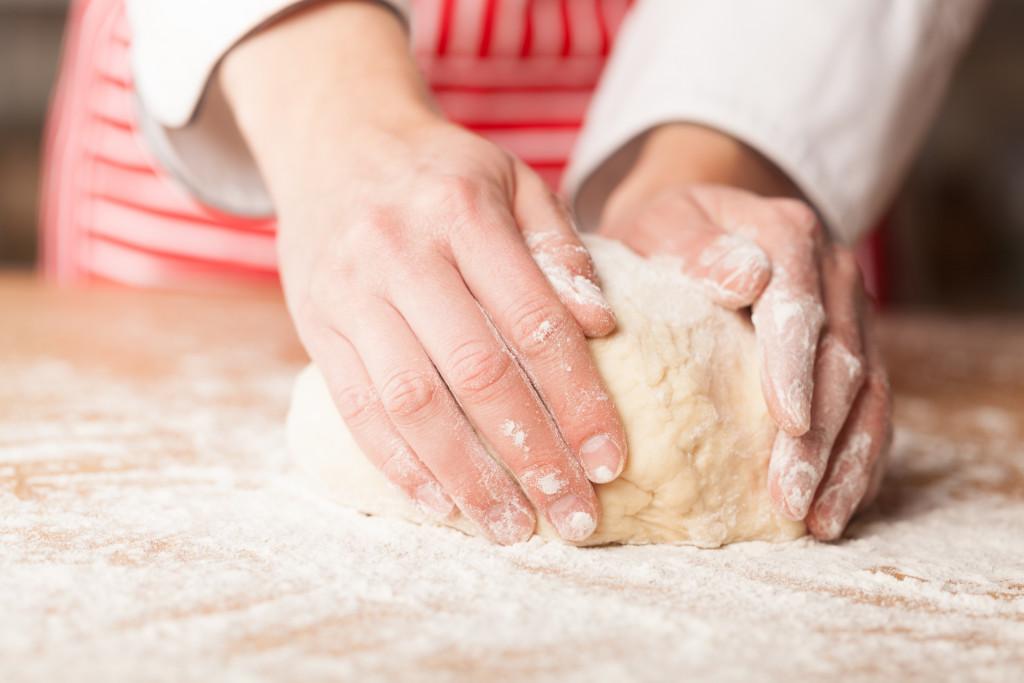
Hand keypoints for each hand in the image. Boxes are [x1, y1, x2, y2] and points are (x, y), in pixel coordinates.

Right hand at [220, 2, 625, 543]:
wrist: (334, 142)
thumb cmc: (441, 171)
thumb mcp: (512, 180)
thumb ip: (559, 248)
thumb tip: (602, 328)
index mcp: (463, 211)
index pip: (535, 321)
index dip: (578, 398)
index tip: (610, 460)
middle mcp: (400, 252)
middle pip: (477, 373)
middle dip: (532, 457)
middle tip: (574, 517)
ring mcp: (348, 292)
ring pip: (413, 403)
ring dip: (467, 477)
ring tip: (511, 528)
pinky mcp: (315, 325)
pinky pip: (356, 408)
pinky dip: (398, 464)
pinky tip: (439, 504)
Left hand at [599, 127, 891, 539]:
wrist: (702, 225)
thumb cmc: (668, 235)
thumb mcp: (666, 224)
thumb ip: (697, 247)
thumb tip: (746, 276)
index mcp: (789, 237)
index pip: (798, 308)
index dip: (795, 367)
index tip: (787, 421)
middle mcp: (835, 276)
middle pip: (840, 361)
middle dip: (818, 435)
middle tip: (790, 496)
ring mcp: (854, 316)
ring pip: (868, 395)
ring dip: (845, 462)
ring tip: (818, 521)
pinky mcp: (856, 353)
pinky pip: (872, 412)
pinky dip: (859, 463)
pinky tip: (838, 508)